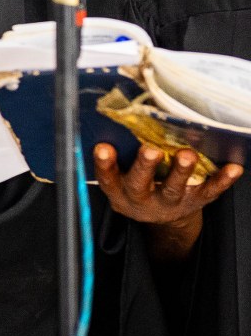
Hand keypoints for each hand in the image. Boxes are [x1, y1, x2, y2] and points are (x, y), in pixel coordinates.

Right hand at [93, 143, 240, 260]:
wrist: (160, 216)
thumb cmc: (137, 183)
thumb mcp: (120, 176)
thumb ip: (117, 156)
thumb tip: (117, 119)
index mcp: (119, 190)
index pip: (108, 178)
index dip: (104, 164)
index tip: (103, 147)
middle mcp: (142, 199)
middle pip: (140, 184)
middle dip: (145, 166)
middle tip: (150, 149)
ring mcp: (170, 201)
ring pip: (174, 188)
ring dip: (181, 171)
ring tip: (186, 155)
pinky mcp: (195, 202)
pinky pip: (210, 192)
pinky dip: (222, 180)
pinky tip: (233, 168)